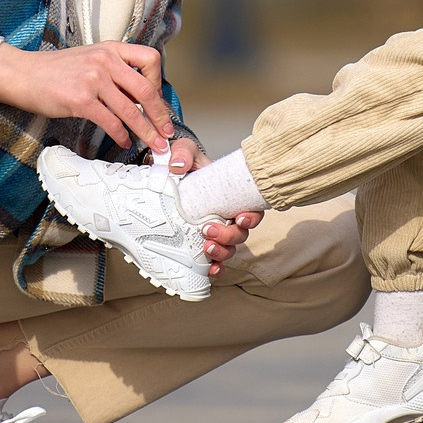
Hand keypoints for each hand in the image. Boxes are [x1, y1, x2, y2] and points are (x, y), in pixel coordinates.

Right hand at [0, 40, 173, 157]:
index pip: (150, 59)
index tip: (157, 101)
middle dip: (160, 116)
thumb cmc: (56, 70)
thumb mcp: (90, 58)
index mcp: (110, 49)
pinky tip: (123, 141)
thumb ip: (114, 70)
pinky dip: (121, 135)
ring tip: (153, 144)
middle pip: (146, 90)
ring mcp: (93, 79)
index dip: (158, 82)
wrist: (24, 74)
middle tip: (165, 132)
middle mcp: (105, 60)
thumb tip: (138, 94)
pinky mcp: (80, 100)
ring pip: (131, 110)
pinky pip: (110, 122)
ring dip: (146, 131)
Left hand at [160, 139, 260, 277]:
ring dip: (222, 252)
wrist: (170, 176)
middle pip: (241, 234)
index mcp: (232, 195)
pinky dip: (216, 268)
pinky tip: (210, 270)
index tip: (239, 217)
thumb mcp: (185, 151)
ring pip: (230, 249)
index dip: (251, 217)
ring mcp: (217, 230)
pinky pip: (216, 260)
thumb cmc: (186, 164)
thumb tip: (178, 166)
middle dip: (228, 236)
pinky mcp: (204, 242)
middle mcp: (228, 215)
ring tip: (206, 248)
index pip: (252, 210)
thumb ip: (183, 153)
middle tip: (208, 230)